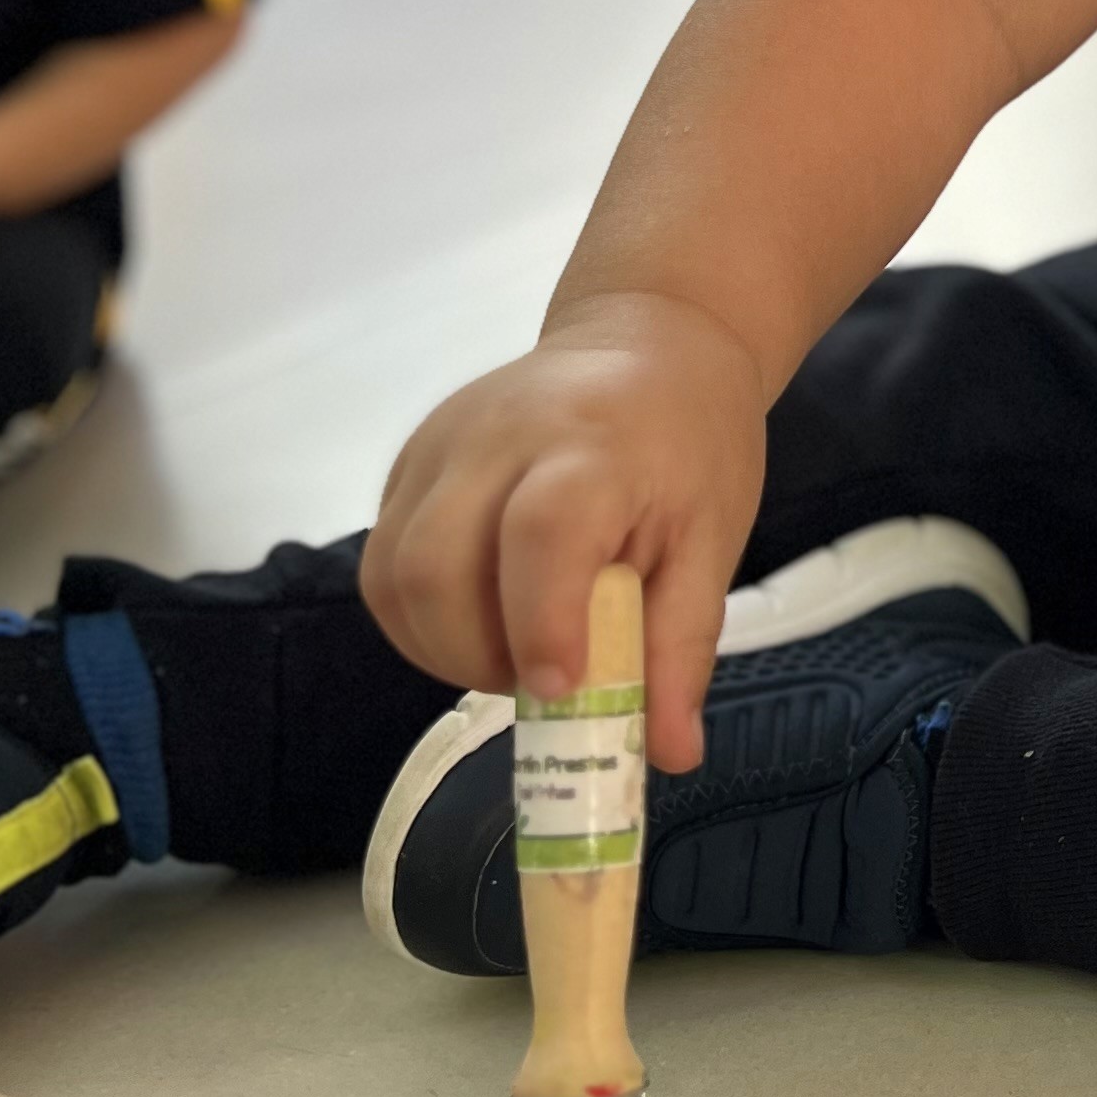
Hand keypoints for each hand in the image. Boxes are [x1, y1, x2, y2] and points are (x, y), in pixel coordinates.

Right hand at [360, 290, 767, 773]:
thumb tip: (671, 756)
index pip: (541, 533)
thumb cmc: (691, 442)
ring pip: (390, 572)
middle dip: (471, 655)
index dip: (539, 622)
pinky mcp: (408, 460)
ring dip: (438, 644)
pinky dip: (419, 616)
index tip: (559, 686)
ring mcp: (439, 444)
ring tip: (510, 649)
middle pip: (433, 564)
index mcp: (590, 448)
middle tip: (537, 679)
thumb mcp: (713, 539)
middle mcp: (496, 437)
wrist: (647, 340)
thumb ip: (681, 646)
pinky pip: (383, 559)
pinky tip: (480, 616)